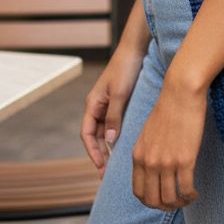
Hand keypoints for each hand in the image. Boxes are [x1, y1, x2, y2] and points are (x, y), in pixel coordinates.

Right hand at [81, 48, 144, 177]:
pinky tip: (126, 146)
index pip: (87, 134)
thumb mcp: (119, 93)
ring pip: (106, 132)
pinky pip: (116, 124)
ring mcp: (108, 105)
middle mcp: (98, 106)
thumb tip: (110, 141)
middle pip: (95, 136)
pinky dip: (118, 136)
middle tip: (108, 174)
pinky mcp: (120, 102)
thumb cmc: (126, 68)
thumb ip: (114, 116)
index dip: (92, 152)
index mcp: (93, 104)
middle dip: (100, 155)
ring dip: (109, 147)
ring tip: (117, 165)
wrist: (136, 49)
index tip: (100, 167)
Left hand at [132, 74, 207, 210]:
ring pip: (170, 199)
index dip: (150, 202)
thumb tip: (152, 170)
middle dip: (165, 207)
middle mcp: (149, 162)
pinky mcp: (184, 160)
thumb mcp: (148, 133)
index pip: (138, 192)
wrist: (180, 92)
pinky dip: (191, 195)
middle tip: (177, 203)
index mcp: (138, 155)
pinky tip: (196, 192)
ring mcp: (166, 162)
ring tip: (188, 198)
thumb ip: (146, 153)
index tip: (162, 199)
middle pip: (153, 200)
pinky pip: (186, 189)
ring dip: (180, 203)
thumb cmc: (168, 109)